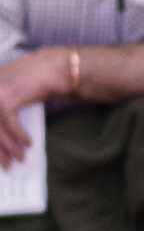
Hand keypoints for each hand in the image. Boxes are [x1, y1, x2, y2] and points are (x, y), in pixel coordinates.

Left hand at [0, 50, 58, 165]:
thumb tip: (3, 127)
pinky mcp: (6, 101)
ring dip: (9, 147)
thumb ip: (2, 98)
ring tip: (18, 159)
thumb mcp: (11, 86)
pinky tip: (28, 143)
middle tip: (4, 163)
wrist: (52, 66)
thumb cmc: (36, 76)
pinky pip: (11, 126)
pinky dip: (20, 137)